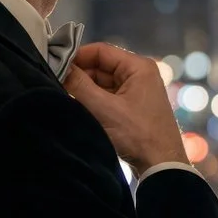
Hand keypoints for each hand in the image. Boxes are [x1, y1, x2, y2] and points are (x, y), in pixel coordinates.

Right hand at [63, 42, 191, 177]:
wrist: (162, 166)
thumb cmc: (137, 134)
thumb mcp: (103, 108)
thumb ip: (79, 85)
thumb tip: (59, 66)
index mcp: (138, 67)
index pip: (100, 51)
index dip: (76, 56)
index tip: (55, 64)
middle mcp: (139, 74)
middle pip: (101, 66)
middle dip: (79, 75)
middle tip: (55, 83)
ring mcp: (137, 91)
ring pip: (102, 82)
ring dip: (84, 89)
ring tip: (64, 96)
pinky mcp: (133, 108)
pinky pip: (107, 96)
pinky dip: (93, 100)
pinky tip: (78, 108)